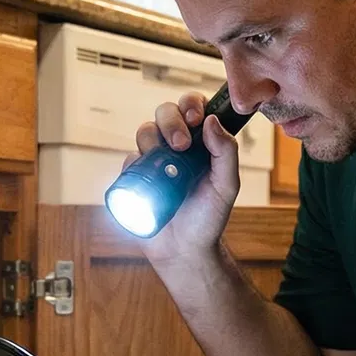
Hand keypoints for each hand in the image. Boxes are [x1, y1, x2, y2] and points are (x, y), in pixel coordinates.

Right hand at [122, 91, 240, 265]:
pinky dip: (135, 165)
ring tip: (164, 167)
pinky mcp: (136, 177)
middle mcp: (175, 147)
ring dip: (151, 140)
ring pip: (144, 131)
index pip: (192, 108)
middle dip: (171, 121)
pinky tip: (146, 182)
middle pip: (164, 113)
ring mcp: (154, 161)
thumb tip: (212, 121)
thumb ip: (226, 153)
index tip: (195, 119)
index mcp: (199, 143)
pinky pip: (128, 159)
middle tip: (181, 146)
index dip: (190, 105)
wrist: (184, 250)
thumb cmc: (208, 219)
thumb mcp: (226, 186)